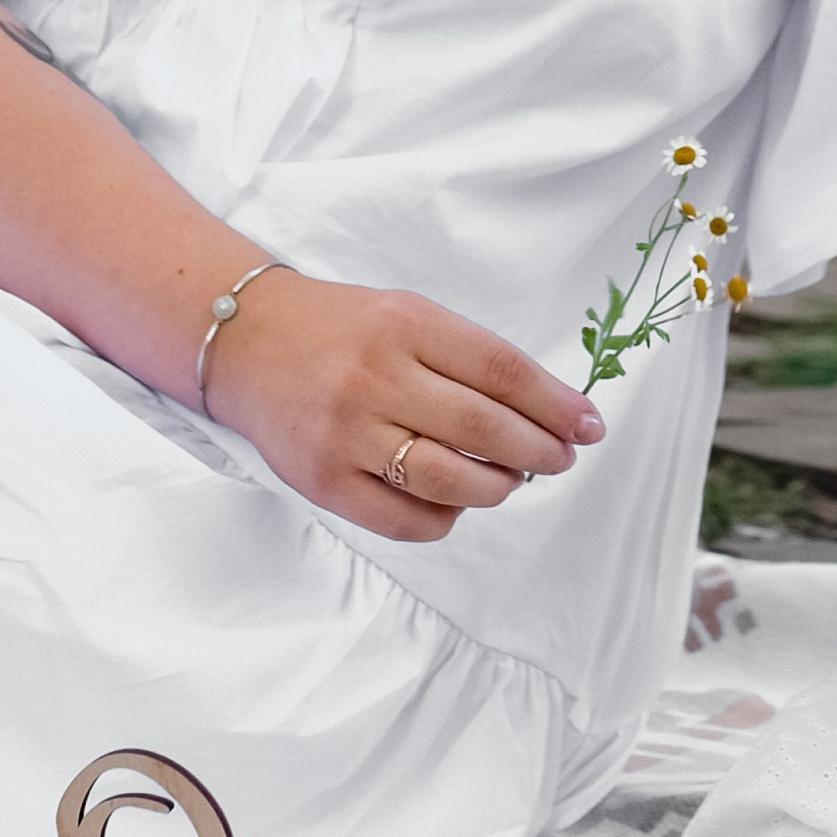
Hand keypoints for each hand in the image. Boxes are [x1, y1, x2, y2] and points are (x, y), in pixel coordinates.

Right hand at [205, 274, 601, 542]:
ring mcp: (345, 434)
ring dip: (499, 488)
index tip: (589, 423)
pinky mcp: (323, 482)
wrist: (247, 342)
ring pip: (450, 481)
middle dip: (540, 450)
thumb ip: (470, 359)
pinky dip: (446, 517)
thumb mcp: (408, 316)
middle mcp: (374, 377)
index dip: (556, 404)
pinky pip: (406, 520)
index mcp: (404, 325)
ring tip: (511, 478)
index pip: (501, 371)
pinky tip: (453, 498)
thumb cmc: (342, 331)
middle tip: (562, 457)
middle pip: (483, 428)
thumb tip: (548, 414)